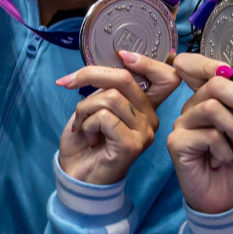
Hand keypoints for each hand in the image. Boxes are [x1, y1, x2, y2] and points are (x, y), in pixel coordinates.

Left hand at [54, 51, 178, 185]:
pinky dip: (87, 123)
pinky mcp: (133, 144)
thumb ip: (108, 87)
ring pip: (109, 97)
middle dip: (88, 75)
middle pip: (125, 77)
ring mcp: (145, 132)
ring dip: (84, 108)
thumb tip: (109, 63)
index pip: (165, 76)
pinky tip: (90, 138)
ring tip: (83, 126)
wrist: (77, 178)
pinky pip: (104, 117)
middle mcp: (150, 118)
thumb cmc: (85, 142)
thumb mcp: (95, 105)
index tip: (121, 55)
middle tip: (67, 83)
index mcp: (145, 105)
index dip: (146, 60)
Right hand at [166, 53, 232, 214]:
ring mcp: (181, 124)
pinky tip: (219, 161)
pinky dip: (224, 150)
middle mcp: (191, 107)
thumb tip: (229, 73)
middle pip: (215, 83)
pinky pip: (208, 134)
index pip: (195, 65)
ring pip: (211, 108)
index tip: (230, 73)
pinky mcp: (176, 142)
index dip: (210, 62)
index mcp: (207, 97)